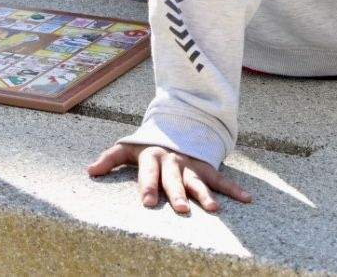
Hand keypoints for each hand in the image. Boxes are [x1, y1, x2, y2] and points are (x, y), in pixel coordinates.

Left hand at [89, 143, 251, 214]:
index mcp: (152, 157)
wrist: (176, 125)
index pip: (148, 172)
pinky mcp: (206, 167)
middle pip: (174, 180)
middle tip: (180, 210)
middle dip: (177, 194)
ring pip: (198, 181)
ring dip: (205, 194)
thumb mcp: (129, 148)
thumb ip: (109, 158)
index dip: (147, 186)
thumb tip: (89, 171)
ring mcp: (191, 164)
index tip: (146, 202)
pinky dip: (234, 189)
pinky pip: (221, 179)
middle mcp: (173, 161)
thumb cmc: (148, 145)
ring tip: (214, 209)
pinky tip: (247, 199)